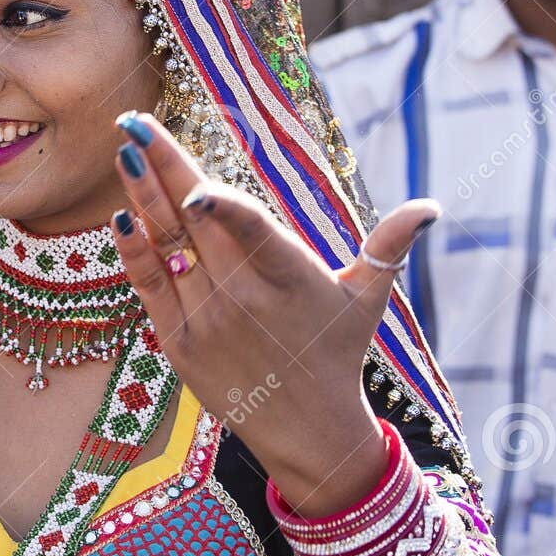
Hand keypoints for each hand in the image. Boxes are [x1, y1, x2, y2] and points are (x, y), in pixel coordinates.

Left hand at [112, 114, 438, 516]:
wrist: (307, 431)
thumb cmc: (337, 353)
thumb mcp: (366, 298)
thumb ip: (389, 245)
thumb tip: (433, 206)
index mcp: (289, 277)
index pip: (251, 232)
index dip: (222, 208)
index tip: (194, 185)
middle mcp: (243, 297)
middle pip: (195, 221)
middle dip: (163, 168)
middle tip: (136, 125)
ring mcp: (206, 319)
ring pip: (167, 245)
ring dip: (142, 195)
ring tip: (127, 150)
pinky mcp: (179, 342)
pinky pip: (148, 286)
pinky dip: (134, 251)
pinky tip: (122, 214)